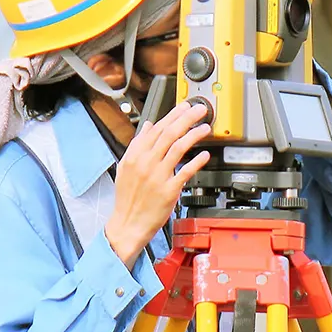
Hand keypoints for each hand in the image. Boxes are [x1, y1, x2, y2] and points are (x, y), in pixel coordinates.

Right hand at [105, 102, 212, 266]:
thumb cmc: (128, 198)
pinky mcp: (169, 190)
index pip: (157, 129)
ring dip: (194, 135)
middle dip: (186, 118)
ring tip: (205, 128)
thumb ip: (137, 145)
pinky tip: (204, 154)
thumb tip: (148, 126)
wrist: (128, 224)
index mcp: (135, 156)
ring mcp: (158, 176)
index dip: (173, 115)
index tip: (184, 107)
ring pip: (178, 148)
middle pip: (169, 134)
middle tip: (199, 110)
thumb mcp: (126, 167)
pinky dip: (196, 161)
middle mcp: (146, 163)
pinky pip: (185, 172)